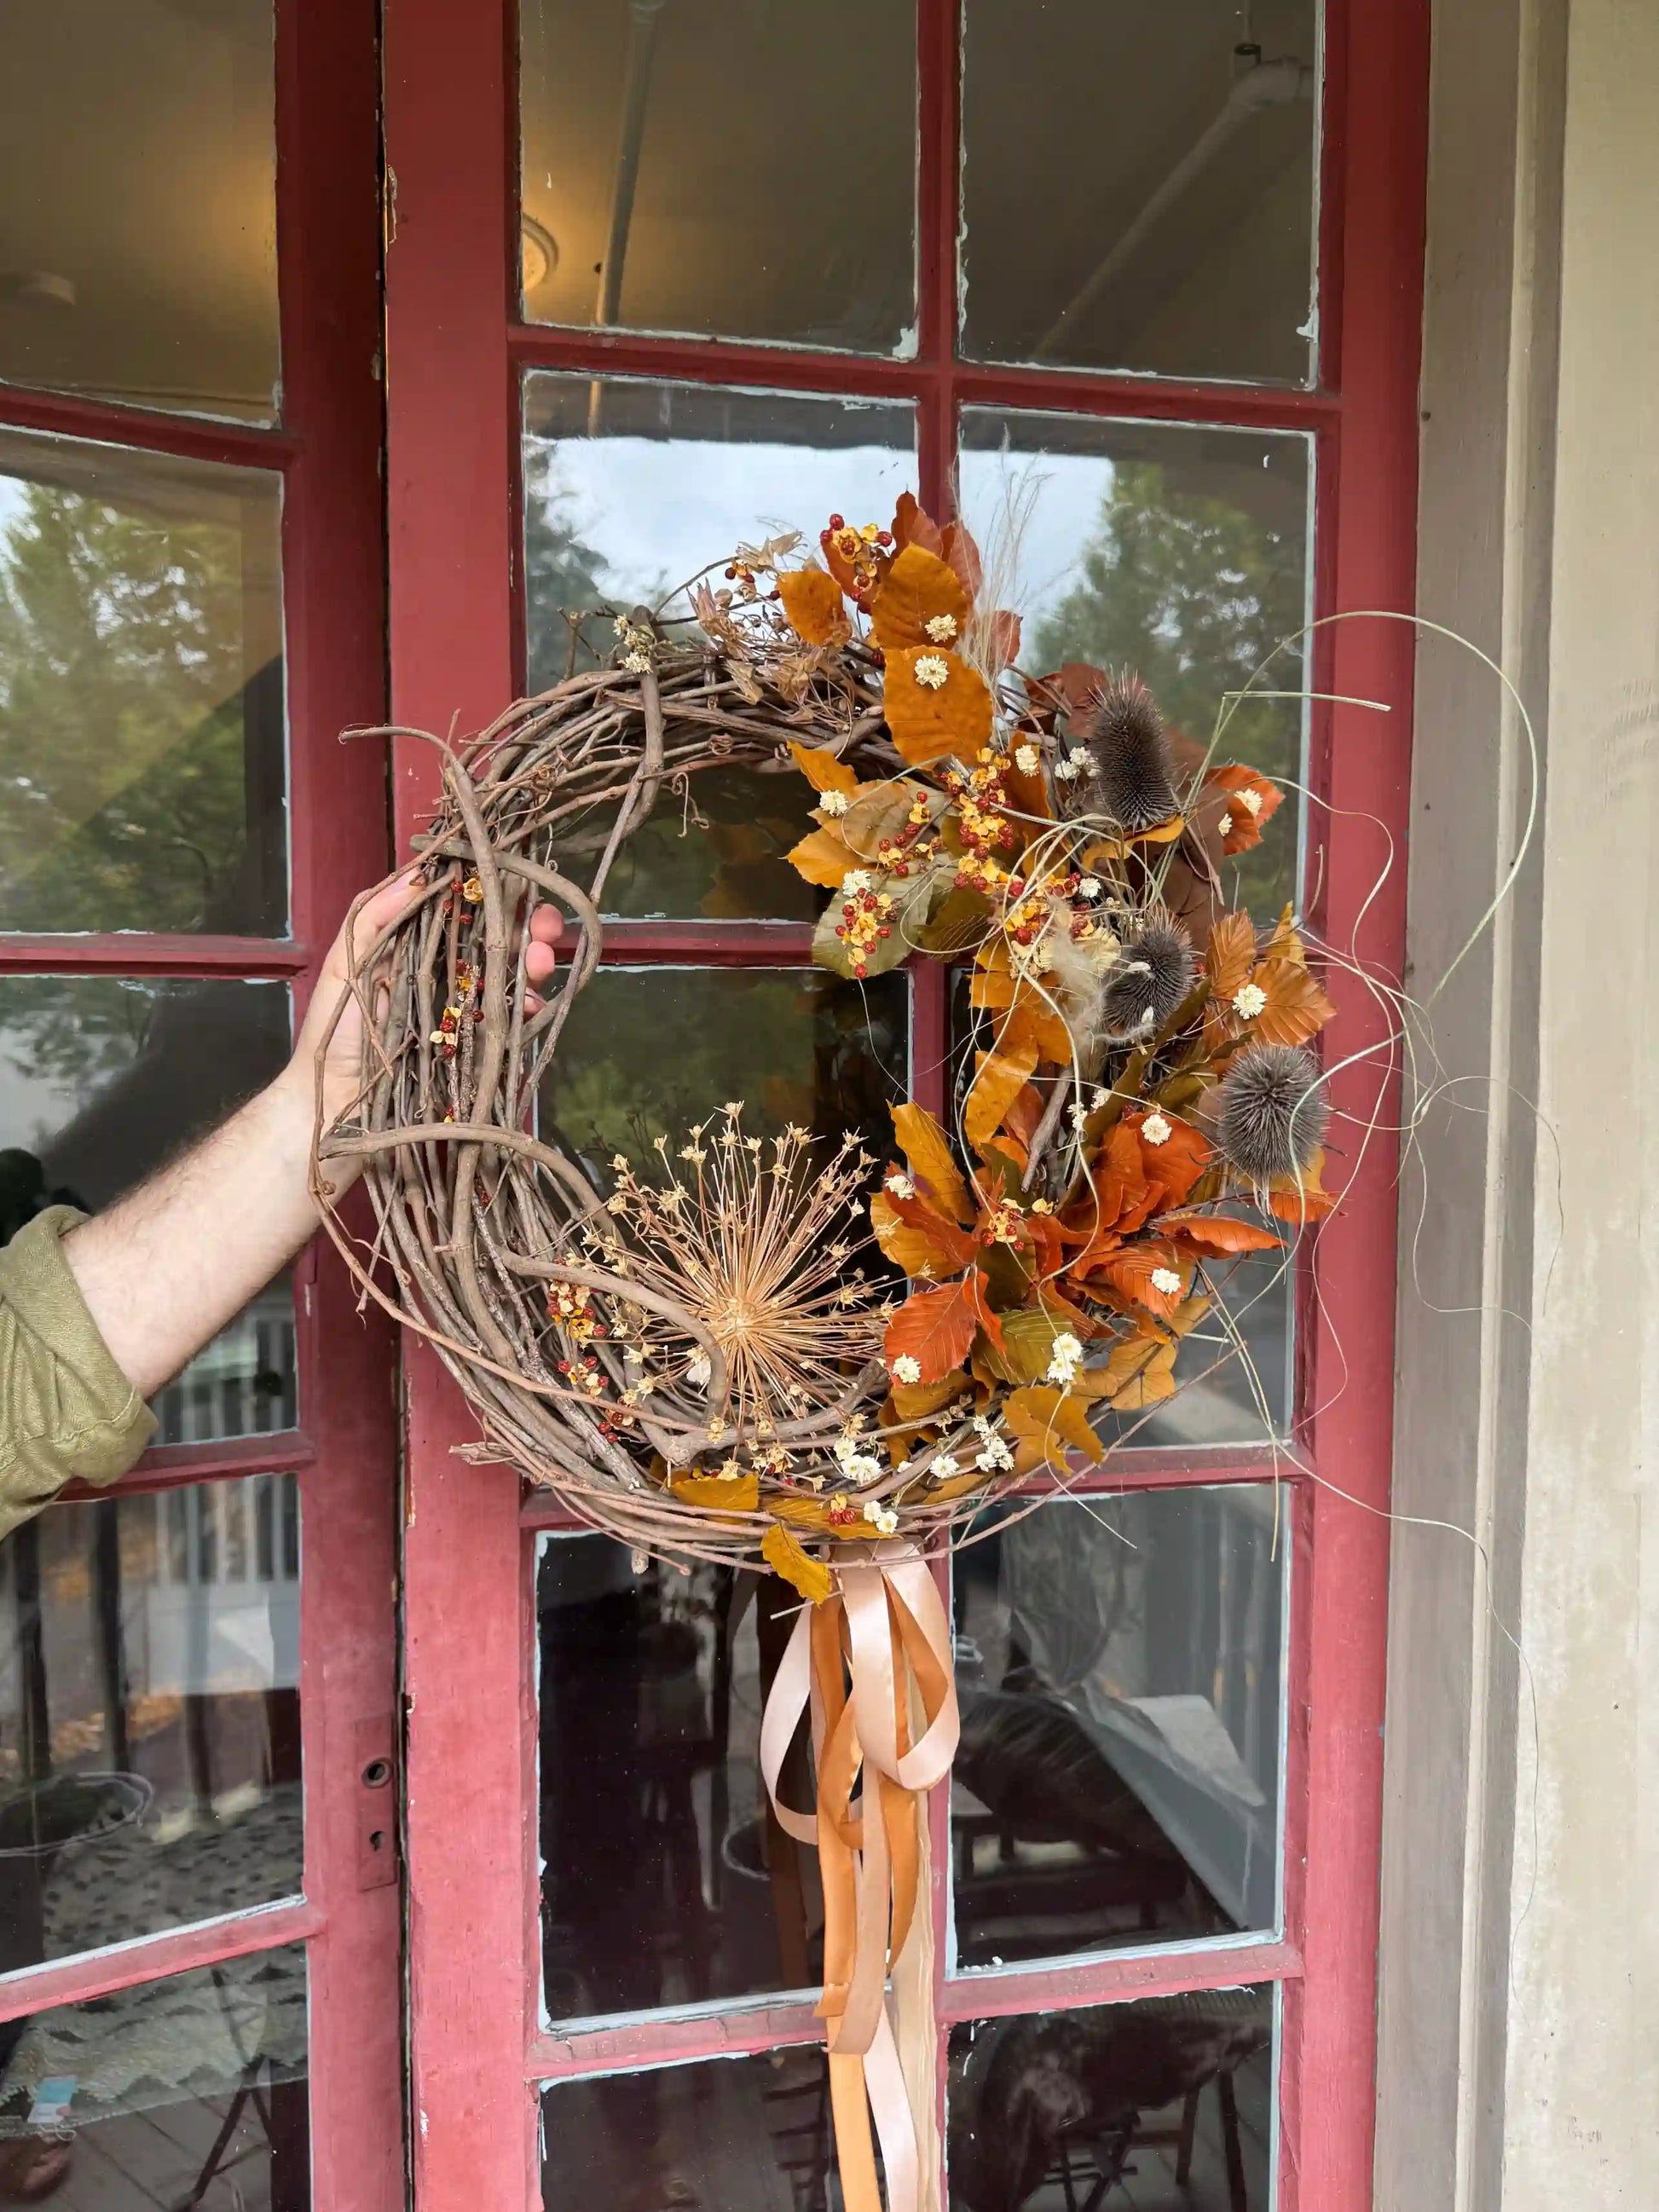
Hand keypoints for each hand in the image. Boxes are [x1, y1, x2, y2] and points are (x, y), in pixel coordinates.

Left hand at [283, 871, 566, 1133]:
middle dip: (530, 928)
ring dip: (536, 963)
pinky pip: (512, 1022)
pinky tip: (534, 1003)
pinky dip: (529, 1009)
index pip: (466, 913)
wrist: (338, 1101)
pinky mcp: (476, 1047)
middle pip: (498, 941)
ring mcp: (466, 1011)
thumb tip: (418, 875)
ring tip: (544, 960)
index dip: (495, 897)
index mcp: (418, 948)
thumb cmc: (335, 1033)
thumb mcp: (345, 966)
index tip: (517, 884)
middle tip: (549, 925)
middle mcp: (448, 974)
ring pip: (513, 977)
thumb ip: (373, 918)